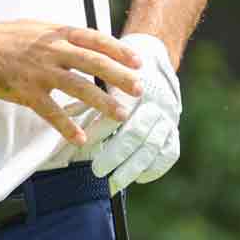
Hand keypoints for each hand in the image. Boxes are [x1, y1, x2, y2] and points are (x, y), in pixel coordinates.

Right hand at [0, 21, 141, 143]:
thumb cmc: (1, 38)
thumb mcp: (34, 28)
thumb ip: (59, 37)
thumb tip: (84, 43)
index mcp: (55, 33)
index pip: (94, 39)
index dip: (119, 50)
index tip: (138, 62)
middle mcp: (51, 50)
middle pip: (94, 63)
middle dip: (120, 77)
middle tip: (139, 90)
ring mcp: (39, 71)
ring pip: (79, 87)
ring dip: (102, 102)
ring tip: (121, 115)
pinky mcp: (24, 90)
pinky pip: (51, 111)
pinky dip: (67, 126)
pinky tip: (81, 137)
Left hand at [90, 33, 181, 191]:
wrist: (152, 56)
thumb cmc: (117, 67)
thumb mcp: (103, 74)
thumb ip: (88, 95)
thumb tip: (64, 112)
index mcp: (134, 87)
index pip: (117, 113)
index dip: (101, 130)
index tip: (85, 144)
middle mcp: (153, 102)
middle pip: (136, 133)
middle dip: (116, 155)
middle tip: (97, 171)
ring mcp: (167, 117)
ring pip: (153, 147)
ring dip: (134, 168)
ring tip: (114, 184)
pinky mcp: (174, 127)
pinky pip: (170, 151)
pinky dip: (157, 167)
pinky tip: (141, 178)